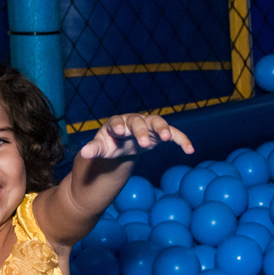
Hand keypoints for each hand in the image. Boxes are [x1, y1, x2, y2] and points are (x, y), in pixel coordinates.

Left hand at [78, 113, 193, 159]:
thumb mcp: (101, 148)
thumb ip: (93, 150)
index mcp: (115, 124)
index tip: (119, 131)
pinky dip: (181, 139)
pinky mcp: (160, 132)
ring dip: (162, 128)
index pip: (116, 122)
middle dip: (141, 130)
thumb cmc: (109, 144)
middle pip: (137, 121)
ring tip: (165, 138)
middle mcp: (132, 121)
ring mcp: (147, 125)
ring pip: (156, 122)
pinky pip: (173, 133)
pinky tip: (190, 149)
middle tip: (144, 143)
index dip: (118, 125)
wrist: (123, 143)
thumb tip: (84, 154)